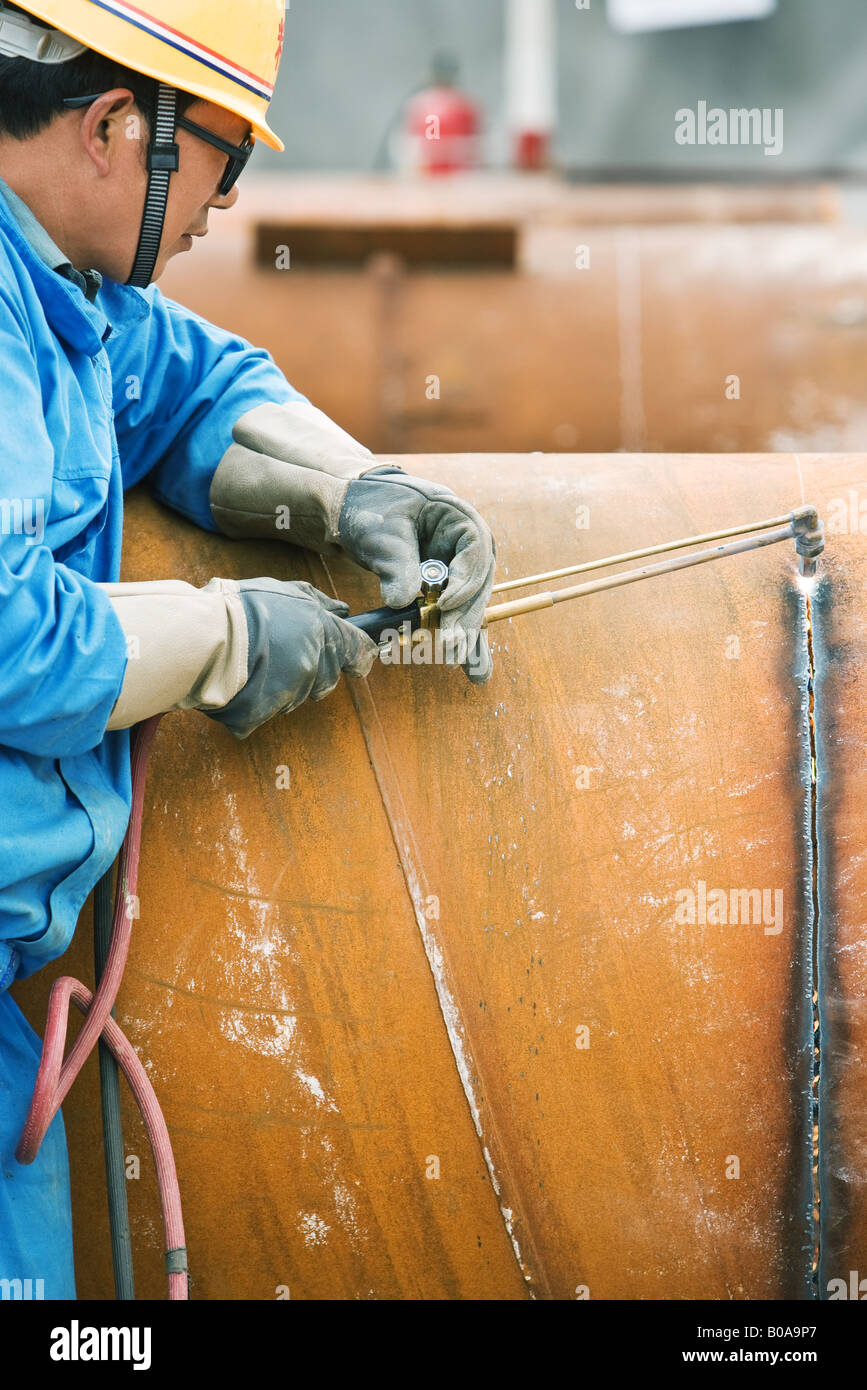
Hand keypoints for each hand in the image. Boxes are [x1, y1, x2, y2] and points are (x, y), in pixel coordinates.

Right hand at [208, 579, 377, 738]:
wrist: (199, 636)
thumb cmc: (238, 608)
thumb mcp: (283, 591)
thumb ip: (318, 602)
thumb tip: (344, 611)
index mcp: (321, 633)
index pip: (358, 651)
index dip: (358, 656)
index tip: (357, 660)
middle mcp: (311, 665)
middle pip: (327, 678)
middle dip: (312, 669)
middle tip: (281, 651)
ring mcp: (288, 693)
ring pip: (296, 696)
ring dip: (282, 684)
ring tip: (254, 661)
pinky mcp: (261, 715)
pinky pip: (264, 712)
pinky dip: (254, 701)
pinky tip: (239, 681)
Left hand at [337, 468, 495, 683]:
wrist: (357, 510)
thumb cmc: (372, 510)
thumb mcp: (381, 532)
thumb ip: (395, 563)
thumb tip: (402, 601)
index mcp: (460, 519)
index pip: (474, 552)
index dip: (464, 581)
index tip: (445, 605)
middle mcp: (468, 546)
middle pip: (476, 585)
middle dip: (465, 617)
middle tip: (452, 646)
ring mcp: (459, 567)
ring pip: (470, 605)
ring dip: (468, 636)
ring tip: (472, 670)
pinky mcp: (446, 587)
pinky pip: (457, 615)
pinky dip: (461, 639)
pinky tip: (475, 670)